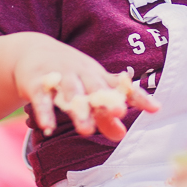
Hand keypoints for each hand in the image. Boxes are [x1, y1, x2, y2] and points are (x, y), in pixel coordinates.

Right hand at [11, 33, 159, 140]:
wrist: (31, 50)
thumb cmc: (68, 75)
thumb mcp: (87, 91)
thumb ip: (104, 115)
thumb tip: (122, 135)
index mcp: (97, 76)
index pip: (121, 86)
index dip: (138, 96)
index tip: (155, 108)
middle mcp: (81, 74)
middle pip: (95, 88)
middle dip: (106, 101)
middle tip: (119, 114)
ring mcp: (59, 76)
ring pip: (70, 92)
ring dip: (78, 110)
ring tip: (86, 130)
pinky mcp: (36, 83)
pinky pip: (42, 98)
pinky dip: (44, 112)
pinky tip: (48, 127)